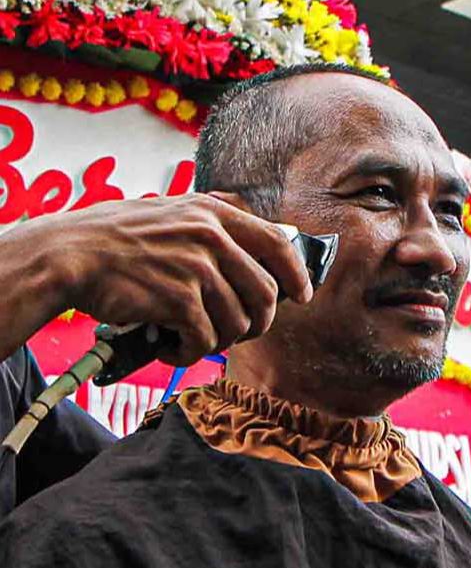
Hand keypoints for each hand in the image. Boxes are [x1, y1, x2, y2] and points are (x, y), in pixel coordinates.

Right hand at [45, 193, 312, 364]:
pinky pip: (205, 342)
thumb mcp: (172, 213)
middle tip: (239, 334)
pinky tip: (170, 349)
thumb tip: (254, 256)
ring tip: (192, 340)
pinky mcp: (179, 299)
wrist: (71, 254)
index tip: (301, 295)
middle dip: (257, 323)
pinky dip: (190, 354)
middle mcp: (212, 236)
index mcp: (214, 213)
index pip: (278, 243)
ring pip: (237, 324)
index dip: (296, 275)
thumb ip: (212, 228)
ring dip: (218, 342)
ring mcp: (197, 267)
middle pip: (265, 294)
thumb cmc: (116, 239)